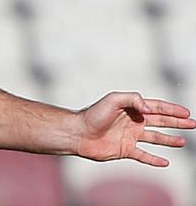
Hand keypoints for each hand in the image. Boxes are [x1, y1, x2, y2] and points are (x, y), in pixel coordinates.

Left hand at [76, 92, 195, 165]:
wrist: (79, 133)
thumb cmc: (93, 115)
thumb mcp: (113, 100)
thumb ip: (133, 99)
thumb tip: (150, 109)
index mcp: (131, 108)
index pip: (156, 107)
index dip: (172, 109)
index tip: (186, 112)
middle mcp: (132, 122)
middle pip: (160, 122)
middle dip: (176, 122)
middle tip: (193, 123)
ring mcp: (129, 136)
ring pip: (155, 138)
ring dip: (169, 139)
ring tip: (183, 141)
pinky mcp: (124, 150)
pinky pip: (143, 156)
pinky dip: (154, 160)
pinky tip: (165, 162)